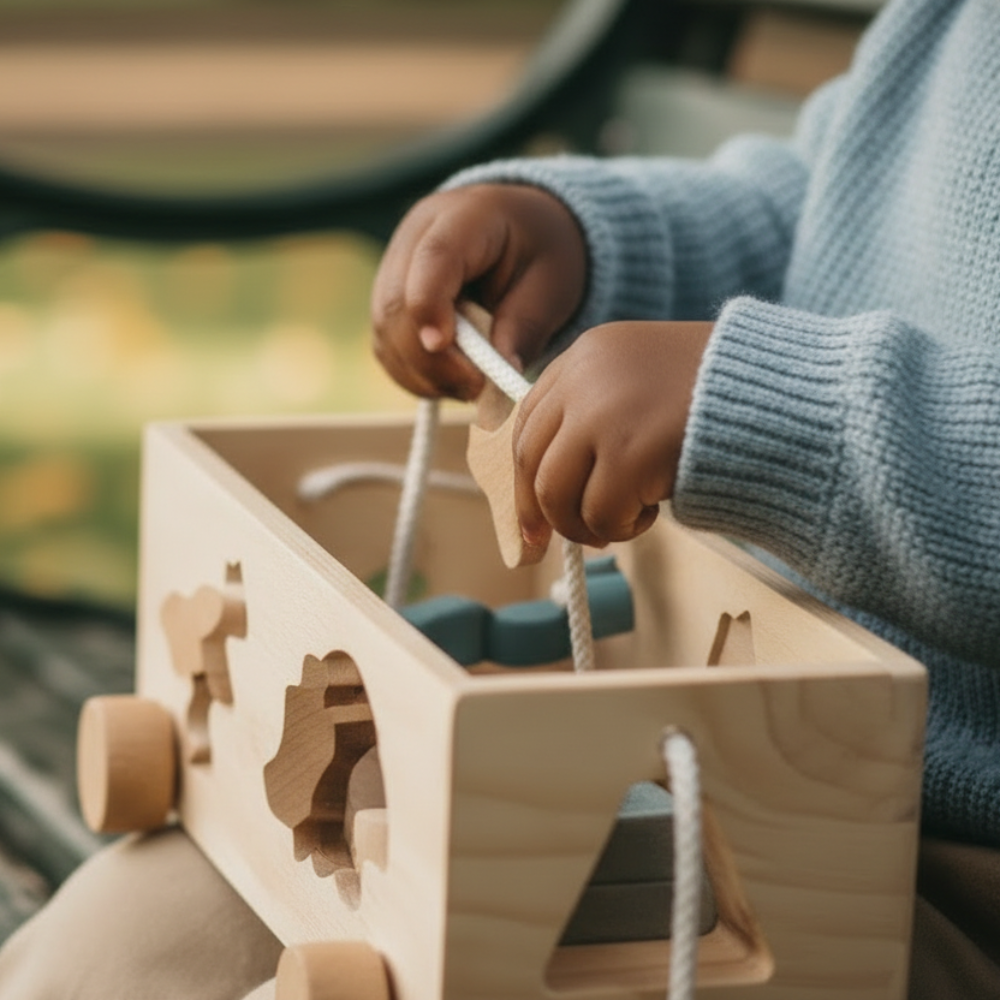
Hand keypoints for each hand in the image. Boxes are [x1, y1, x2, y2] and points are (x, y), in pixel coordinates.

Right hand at [371, 184, 587, 400]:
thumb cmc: (540, 251)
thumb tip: (500, 372)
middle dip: (430, 359)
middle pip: (396, 303)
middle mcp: (415, 236)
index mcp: (464, 217)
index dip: (430, 307)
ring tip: (469, 387)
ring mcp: (394, 268)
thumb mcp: (552, 284)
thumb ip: (525, 325)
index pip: (432, 259)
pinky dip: (414, 374)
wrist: (521, 230)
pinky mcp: (389, 300)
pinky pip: (387, 346)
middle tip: (475, 388)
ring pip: (385, 331)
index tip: (445, 348)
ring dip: (422, 373)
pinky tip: (449, 381)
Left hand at [513, 321, 713, 547]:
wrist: (789, 392)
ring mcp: (604, 413)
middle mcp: (586, 376)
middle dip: (543, 511)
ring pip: (556, 493)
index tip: (534, 514)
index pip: (530, 421)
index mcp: (588, 353)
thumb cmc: (725, 395)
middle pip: (532, 460)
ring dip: (583, 524)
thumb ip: (600, 409)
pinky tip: (649, 515)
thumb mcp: (647, 380)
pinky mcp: (629, 453)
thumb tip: (555, 477)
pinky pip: (598, 513)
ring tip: (620, 526)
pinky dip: (618, 528)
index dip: (527, 474)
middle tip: (566, 539)